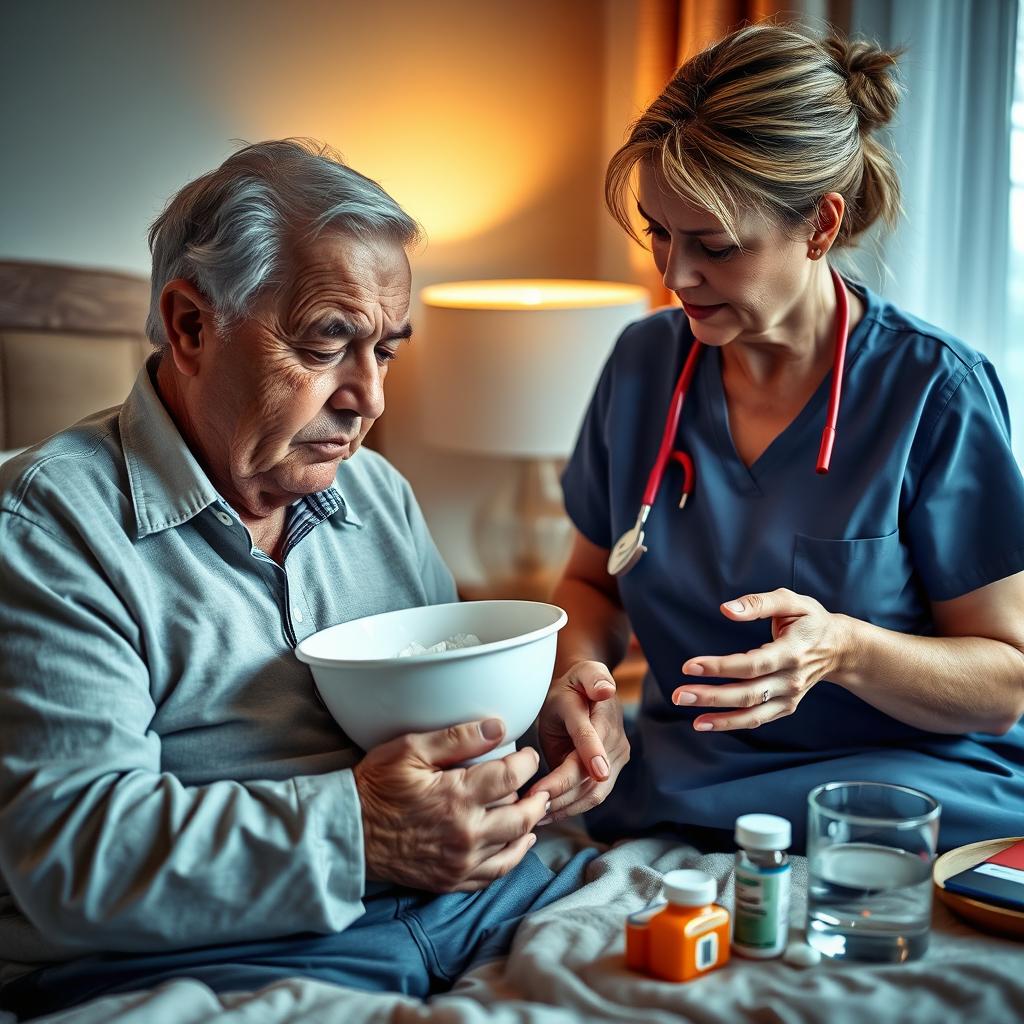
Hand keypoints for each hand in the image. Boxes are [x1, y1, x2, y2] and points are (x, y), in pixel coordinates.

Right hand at [353, 719, 549, 892]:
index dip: (526, 762)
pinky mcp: (452, 879)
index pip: (512, 777)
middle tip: (538, 783)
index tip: (526, 754)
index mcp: (458, 797)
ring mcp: (461, 861)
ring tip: (534, 808)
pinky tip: (518, 842)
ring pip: (514, 846)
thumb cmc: (376, 786)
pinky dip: (513, 857)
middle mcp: (466, 834)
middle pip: (522, 815)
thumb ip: (457, 738)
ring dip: (529, 825)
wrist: (348, 833)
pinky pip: (495, 873)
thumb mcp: (411, 749)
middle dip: (536, 796)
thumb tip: (498, 727)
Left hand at [528, 660, 629, 821]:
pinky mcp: (613, 772)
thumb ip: (593, 678)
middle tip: (529, 806)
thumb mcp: (581, 673)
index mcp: (601, 714)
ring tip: (534, 815)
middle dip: (559, 795)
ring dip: (564, 807)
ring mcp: (617, 759)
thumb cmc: (576, 685)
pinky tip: (547, 814)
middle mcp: (615, 740)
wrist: (589, 693)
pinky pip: (593, 796)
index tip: (545, 790)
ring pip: (593, 793)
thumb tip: (606, 690)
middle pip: (589, 778)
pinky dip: (571, 807)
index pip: (588, 742)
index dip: (567, 770)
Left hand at [672, 588, 848, 731]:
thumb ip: (758, 603)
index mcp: (792, 651)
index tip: (690, 666)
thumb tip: (726, 610)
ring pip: (752, 713)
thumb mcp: (790, 601)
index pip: (752, 664)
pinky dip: (732, 724)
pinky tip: (705, 722)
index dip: (720, 667)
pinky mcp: (786, 706)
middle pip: (748, 693)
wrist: (839, 648)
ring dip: (720, 718)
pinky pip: (757, 720)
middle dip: (711, 696)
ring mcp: (790, 696)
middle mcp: (792, 679)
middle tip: (678, 695)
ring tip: (690, 717)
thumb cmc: (809, 620)